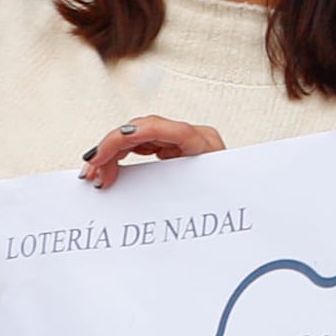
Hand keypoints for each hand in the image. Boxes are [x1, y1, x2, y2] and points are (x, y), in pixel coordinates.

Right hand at [78, 114, 226, 188]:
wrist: (244, 207)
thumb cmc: (228, 202)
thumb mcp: (200, 202)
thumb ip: (167, 192)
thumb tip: (126, 189)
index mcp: (203, 143)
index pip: (157, 128)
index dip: (124, 138)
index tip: (100, 155)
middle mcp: (193, 136)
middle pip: (141, 129)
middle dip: (109, 149)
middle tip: (91, 172)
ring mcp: (183, 140)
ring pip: (137, 136)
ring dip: (111, 154)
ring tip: (93, 175)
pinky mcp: (174, 149)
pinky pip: (142, 145)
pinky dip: (122, 157)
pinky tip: (107, 169)